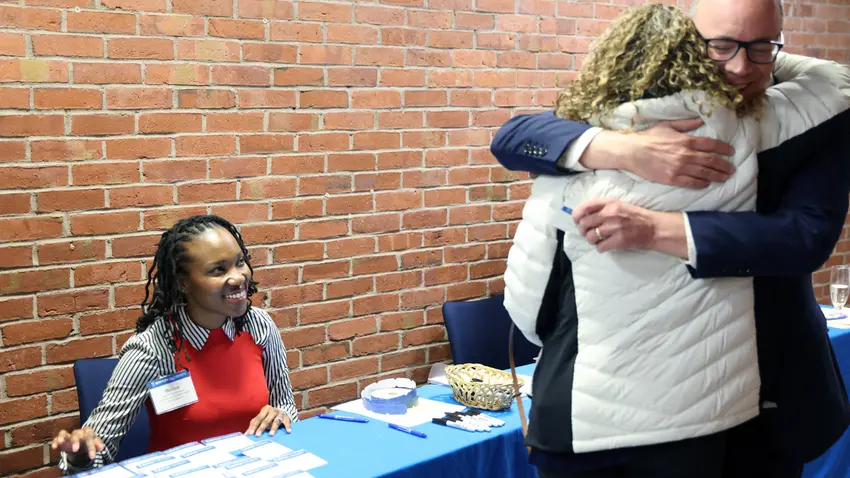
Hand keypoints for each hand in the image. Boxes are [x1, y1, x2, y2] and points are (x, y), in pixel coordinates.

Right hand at [51, 428, 104, 461]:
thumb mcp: (95, 443)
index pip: (90, 438)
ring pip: (64, 433)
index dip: (91, 447)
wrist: (81, 442)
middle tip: (75, 449)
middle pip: (76, 434)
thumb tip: (102, 447)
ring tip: (61, 442)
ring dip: (62, 437)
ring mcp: (68, 435)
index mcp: (87, 432)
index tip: (92, 457)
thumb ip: (98, 444)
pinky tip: (54, 447)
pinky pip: (57, 437)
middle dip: (75, 441)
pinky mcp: (61, 438)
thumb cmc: (88, 442)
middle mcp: (78, 432)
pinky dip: (55, 441)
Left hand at [246, 405, 290, 436]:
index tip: (250, 434)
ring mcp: (280, 413)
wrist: (282, 411)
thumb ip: (253, 425)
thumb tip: (246, 435)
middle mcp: (272, 410)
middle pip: (266, 420)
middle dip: (261, 428)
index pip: (258, 419)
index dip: (254, 426)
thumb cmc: (269, 417)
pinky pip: (287, 422)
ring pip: (276, 421)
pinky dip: (287, 426)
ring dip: (273, 428)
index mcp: (265, 410)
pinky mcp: (286, 417)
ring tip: (271, 434)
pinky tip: (288, 431)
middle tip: (258, 435)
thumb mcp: (261, 418)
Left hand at [572, 198, 658, 252]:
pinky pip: (599, 247)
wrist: (654, 228)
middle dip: (584, 230)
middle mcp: (610, 214)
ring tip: (599, 239)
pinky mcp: (618, 240)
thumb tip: (582, 216)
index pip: (584, 207)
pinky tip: (606, 245)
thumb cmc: (635, 216)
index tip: (577, 221)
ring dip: (592, 240)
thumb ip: (601, 207)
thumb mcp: (618, 205)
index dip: (577, 216)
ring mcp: (614, 227)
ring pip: (590, 237)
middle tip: (589, 233)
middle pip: (584, 224)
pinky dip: (601, 248)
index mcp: (609, 203)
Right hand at [584, 119, 735, 187]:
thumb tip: (702, 120)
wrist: (632, 152)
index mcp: (687, 140)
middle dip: (725, 165)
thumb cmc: (648, 137)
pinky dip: (701, 183)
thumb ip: (687, 123)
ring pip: (705, 173)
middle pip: (712, 161)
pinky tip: (707, 183)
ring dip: (717, 176)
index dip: (724, 149)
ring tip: (725, 177)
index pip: (712, 145)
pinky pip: (692, 182)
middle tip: (732, 169)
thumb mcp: (668, 125)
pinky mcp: (672, 179)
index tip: (731, 152)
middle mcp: (686, 155)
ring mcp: (680, 168)